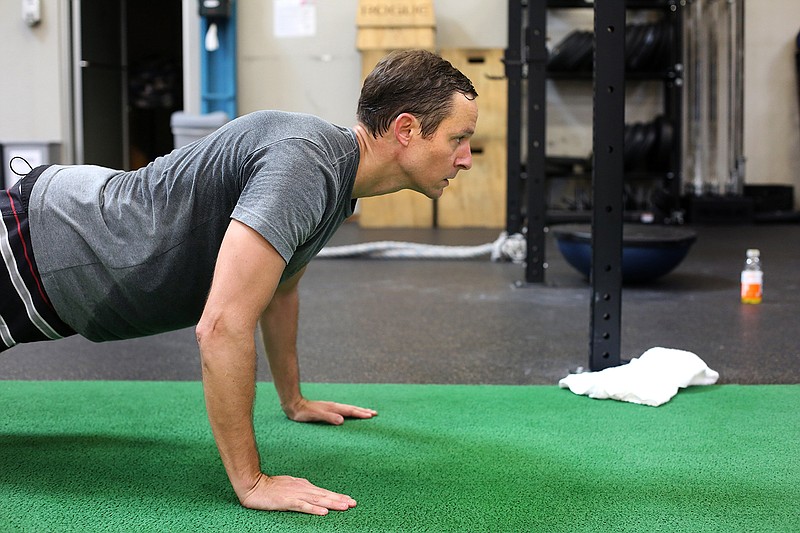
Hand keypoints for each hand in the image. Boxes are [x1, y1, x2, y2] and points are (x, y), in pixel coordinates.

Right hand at [239, 473, 356, 514]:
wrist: (254, 484)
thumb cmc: (270, 486)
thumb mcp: (289, 486)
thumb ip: (301, 490)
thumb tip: (313, 493)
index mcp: (303, 485)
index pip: (323, 492)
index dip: (337, 496)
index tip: (349, 499)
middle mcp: (303, 489)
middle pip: (324, 495)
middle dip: (340, 499)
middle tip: (354, 503)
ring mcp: (296, 494)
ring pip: (318, 500)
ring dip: (332, 503)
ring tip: (345, 506)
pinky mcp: (288, 501)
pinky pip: (304, 506)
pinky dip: (314, 509)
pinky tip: (323, 512)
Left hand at [282, 398, 377, 424]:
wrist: (294, 405)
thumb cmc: (304, 413)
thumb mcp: (316, 416)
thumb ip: (329, 417)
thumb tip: (342, 420)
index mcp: (334, 408)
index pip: (350, 412)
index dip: (361, 414)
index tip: (371, 416)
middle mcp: (334, 406)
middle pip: (352, 408)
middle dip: (363, 411)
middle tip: (375, 413)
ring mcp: (332, 407)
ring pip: (349, 408)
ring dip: (359, 410)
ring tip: (367, 412)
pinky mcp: (328, 409)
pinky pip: (344, 410)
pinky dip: (351, 411)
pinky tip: (350, 413)